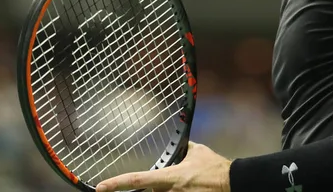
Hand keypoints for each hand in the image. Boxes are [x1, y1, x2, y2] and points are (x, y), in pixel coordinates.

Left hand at [96, 142, 231, 191]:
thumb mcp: (198, 152)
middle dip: (144, 190)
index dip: (116, 183)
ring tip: (181, 184)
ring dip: (163, 191)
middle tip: (147, 184)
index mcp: (170, 178)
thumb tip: (180, 145)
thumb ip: (185, 150)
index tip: (100, 187)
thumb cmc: (215, 168)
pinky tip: (184, 188)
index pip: (137, 180)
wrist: (232, 183)